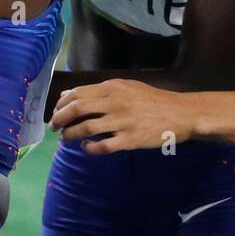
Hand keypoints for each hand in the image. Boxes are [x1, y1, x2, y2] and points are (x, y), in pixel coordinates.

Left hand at [49, 79, 193, 154]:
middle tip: (54, 127)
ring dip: (70, 134)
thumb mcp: (126, 87)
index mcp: (114, 87)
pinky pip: (103, 146)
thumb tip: (69, 95)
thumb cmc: (152, 100)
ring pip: (86, 128)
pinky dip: (90, 147)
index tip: (56, 112)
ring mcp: (123, 121)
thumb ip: (99, 91)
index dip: (61, 104)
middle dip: (60, 119)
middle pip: (77, 109)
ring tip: (66, 138)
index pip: (78, 93)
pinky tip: (87, 147)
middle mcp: (116, 102)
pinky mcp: (130, 140)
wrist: (180, 114)